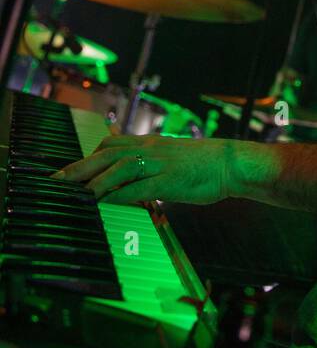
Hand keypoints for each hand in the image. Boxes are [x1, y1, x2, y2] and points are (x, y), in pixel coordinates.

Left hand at [52, 133, 231, 204]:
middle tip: (55, 181)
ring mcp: (159, 163)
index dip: (87, 158)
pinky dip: (117, 195)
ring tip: (74, 194)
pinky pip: (137, 187)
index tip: (67, 172)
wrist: (231, 163)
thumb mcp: (172, 158)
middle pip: (106, 154)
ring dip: (93, 182)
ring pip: (118, 167)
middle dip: (78, 168)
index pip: (111, 145)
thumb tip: (128, 178)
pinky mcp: (169, 180)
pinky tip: (103, 204)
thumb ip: (149, 164)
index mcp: (150, 143)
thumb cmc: (203, 165)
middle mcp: (150, 149)